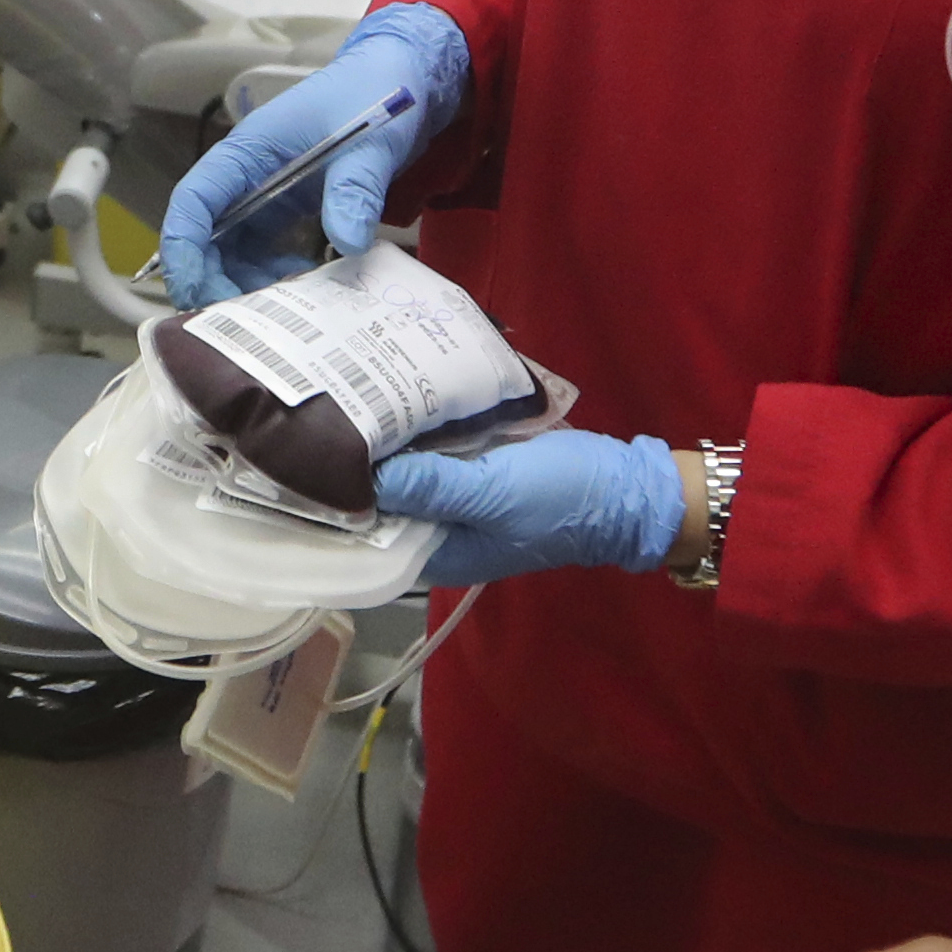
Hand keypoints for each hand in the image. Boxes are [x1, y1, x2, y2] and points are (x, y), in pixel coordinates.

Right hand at [155, 5, 467, 303]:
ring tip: (280, 316)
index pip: (194, 201)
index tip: (194, 291)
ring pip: (235, 254)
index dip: (184, 248)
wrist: (407, 81)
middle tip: (240, 325)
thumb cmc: (377, 95)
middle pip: (207, 238)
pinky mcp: (289, 212)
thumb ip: (356, 189)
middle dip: (213, 282)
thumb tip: (345, 243)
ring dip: (248, 287)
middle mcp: (248, 177)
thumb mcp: (371, 142)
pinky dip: (280, 280)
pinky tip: (308, 294)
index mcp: (249, 150)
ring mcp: (267, 196)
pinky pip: (269, 256)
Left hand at [364, 426, 679, 587]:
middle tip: (341, 410)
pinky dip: (429, 433)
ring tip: (364, 397)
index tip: (324, 455)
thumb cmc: (559, 498)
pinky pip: (443, 456)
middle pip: (391, 501)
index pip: (374, 534)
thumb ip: (433, 489)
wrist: (627, 487)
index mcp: (440, 554)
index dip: (347, 500)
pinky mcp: (482, 474)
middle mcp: (444, 532)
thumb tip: (370, 480)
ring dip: (397, 443)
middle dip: (370, 463)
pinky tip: (409, 398)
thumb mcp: (492, 493)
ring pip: (415, 474)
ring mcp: (464, 502)